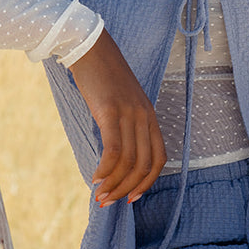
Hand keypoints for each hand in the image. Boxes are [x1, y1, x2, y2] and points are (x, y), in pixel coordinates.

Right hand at [68, 28, 166, 206]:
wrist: (89, 47)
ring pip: (129, 161)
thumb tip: (113, 155)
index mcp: (150, 115)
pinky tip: (95, 177)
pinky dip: (106, 168)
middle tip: (108, 202)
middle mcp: (144, 116)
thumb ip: (123, 125)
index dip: (147, 182)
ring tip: (99, 195)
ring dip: (113, 183)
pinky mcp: (111, 110)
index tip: (131, 197)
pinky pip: (114, 149)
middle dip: (126, 189)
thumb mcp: (120, 102)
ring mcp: (129, 113)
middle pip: (143, 164)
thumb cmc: (101, 76)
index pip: (159, 158)